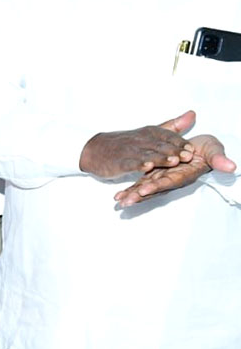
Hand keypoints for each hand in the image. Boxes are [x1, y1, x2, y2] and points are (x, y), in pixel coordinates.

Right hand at [80, 111, 195, 179]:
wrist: (95, 150)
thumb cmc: (125, 143)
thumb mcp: (149, 132)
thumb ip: (172, 126)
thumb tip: (192, 114)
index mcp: (149, 132)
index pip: (168, 136)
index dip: (180, 143)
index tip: (192, 149)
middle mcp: (140, 140)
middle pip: (160, 145)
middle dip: (174, 150)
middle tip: (188, 156)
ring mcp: (129, 151)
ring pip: (147, 154)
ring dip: (161, 158)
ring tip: (173, 162)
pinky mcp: (119, 162)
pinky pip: (130, 163)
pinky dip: (138, 165)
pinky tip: (146, 168)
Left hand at [114, 134, 235, 206]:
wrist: (201, 146)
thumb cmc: (208, 149)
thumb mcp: (215, 151)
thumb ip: (219, 159)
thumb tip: (231, 166)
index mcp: (185, 174)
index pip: (170, 181)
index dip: (158, 185)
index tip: (145, 189)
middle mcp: (172, 179)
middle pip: (154, 188)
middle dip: (140, 195)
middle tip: (126, 201)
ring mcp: (163, 178)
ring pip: (146, 188)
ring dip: (133, 195)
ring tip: (119, 202)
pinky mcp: (155, 175)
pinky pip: (142, 184)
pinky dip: (131, 190)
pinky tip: (118, 197)